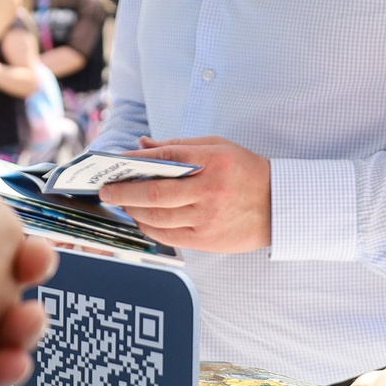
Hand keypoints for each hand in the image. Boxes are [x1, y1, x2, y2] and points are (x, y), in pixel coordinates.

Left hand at [100, 136, 270, 252]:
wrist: (278, 205)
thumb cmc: (246, 172)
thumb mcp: (218, 147)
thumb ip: (179, 146)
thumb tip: (143, 145)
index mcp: (212, 162)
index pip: (164, 159)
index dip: (134, 162)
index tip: (116, 165)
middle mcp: (208, 192)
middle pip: (153, 195)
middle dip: (123, 193)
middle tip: (107, 191)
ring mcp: (206, 219)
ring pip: (156, 219)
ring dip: (134, 212)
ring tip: (125, 204)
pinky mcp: (206, 240)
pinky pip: (167, 236)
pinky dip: (149, 228)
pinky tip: (143, 220)